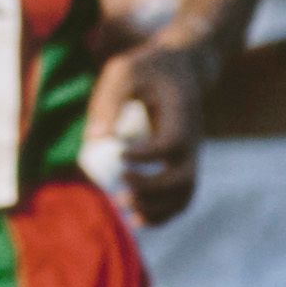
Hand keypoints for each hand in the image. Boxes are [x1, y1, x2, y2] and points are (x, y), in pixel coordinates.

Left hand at [88, 36, 210, 224]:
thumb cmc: (146, 67)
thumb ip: (108, 101)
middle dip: (151, 189)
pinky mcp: (183, 162)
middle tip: (120, 190)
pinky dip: (163, 212)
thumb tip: (93, 140)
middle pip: (183, 177)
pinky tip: (137, 218)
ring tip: (124, 207)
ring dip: (157, 208)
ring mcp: (191, 154)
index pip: (172, 143)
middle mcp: (192, 139)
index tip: (120, 154)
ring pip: (185, 193)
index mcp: (181, 114)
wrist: (181, 68)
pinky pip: (181, 196)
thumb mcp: (123, 71)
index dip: (147, 155)